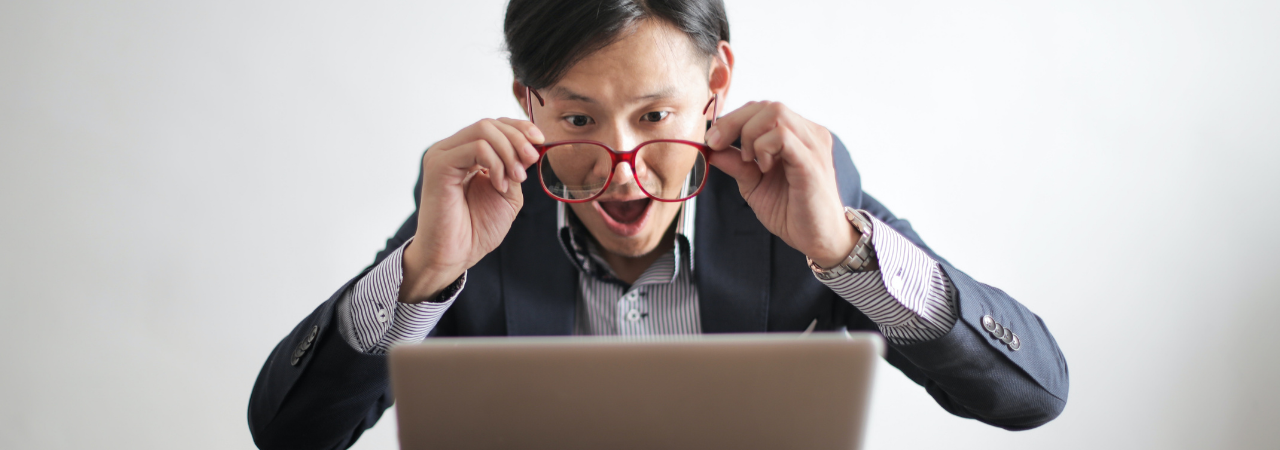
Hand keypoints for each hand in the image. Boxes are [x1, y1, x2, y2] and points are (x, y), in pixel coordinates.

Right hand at [400, 118, 543, 302]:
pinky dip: (496, 163)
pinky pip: (476, 148)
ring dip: (509, 152)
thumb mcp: (508, 193)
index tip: (540, 141)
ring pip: (484, 130)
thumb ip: (515, 167)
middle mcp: (451, 150)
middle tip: (531, 161)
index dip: (519, 128)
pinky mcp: (439, 165)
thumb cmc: (476, 229)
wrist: (456, 255)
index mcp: (466, 154)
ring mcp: (443, 155)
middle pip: (490, 124)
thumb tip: (530, 146)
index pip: (494, 125)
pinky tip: (500, 184)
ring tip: (516, 178)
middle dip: (518, 139)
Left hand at [704, 101, 855, 267]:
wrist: (818, 239)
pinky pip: (783, 137)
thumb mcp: (754, 184)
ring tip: (749, 160)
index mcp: (798, 135)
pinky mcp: (811, 162)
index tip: (712, 140)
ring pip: (775, 113)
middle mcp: (809, 134)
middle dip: (733, 122)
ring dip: (750, 134)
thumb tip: (710, 149)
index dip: (733, 119)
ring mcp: (813, 145)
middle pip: (767, 106)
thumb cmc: (791, 211)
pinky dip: (763, 147)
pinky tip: (762, 167)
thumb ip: (736, 164)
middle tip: (716, 144)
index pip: (763, 109)